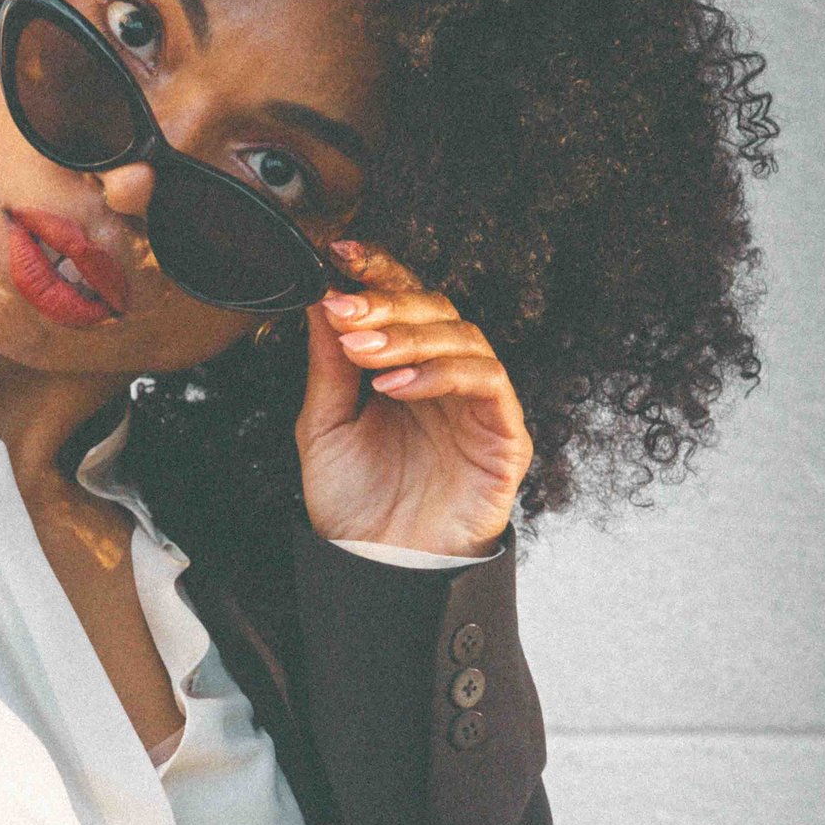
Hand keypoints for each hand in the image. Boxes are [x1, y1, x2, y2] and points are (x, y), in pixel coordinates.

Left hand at [294, 238, 532, 557]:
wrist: (376, 572)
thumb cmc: (355, 506)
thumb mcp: (324, 426)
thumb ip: (327, 365)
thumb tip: (320, 297)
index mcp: (406, 369)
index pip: (401, 302)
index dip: (378, 270)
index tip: (339, 251)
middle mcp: (446, 379)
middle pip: (436, 308)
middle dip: (387, 301)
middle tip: (345, 306)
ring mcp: (479, 404)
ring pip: (463, 337)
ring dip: (408, 335)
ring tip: (360, 349)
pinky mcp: (504, 435)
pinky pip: (486, 382)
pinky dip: (440, 374)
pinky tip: (395, 385)